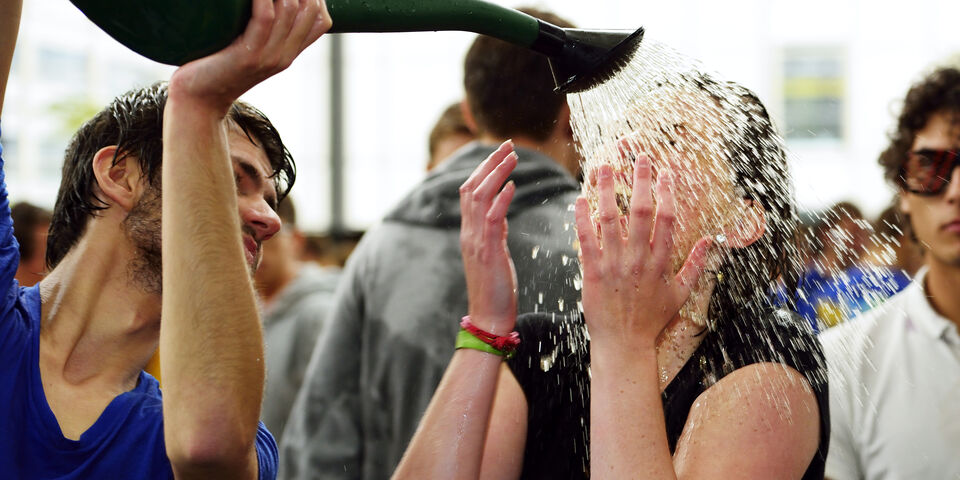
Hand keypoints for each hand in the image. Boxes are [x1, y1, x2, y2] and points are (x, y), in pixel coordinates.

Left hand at [167, 0, 330, 113]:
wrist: (199, 99)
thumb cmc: (216, 67)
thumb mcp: (249, 49)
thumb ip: (262, 30)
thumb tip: (265, 4)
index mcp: (288, 53)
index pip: (322, 21)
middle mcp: (284, 55)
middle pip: (309, 9)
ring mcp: (268, 56)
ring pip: (289, 8)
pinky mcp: (248, 55)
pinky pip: (264, 17)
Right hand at [459, 141, 518, 334]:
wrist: (490, 319)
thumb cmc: (496, 290)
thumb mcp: (494, 255)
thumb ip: (494, 233)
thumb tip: (501, 217)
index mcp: (470, 233)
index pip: (470, 191)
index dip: (483, 169)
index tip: (501, 153)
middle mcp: (469, 233)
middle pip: (472, 187)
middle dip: (489, 163)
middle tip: (508, 145)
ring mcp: (476, 241)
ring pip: (479, 197)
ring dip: (497, 174)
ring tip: (513, 157)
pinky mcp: (488, 252)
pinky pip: (492, 219)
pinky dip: (501, 199)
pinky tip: (513, 186)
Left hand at [575, 142, 711, 347]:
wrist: (623, 344)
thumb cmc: (652, 320)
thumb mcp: (681, 294)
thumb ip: (696, 265)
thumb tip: (712, 240)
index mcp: (661, 262)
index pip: (667, 219)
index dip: (666, 193)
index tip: (665, 172)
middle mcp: (638, 259)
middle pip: (639, 212)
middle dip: (640, 181)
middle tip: (639, 157)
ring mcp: (614, 264)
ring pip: (609, 219)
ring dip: (605, 190)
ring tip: (603, 167)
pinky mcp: (593, 272)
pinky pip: (586, 239)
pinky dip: (582, 218)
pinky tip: (580, 199)